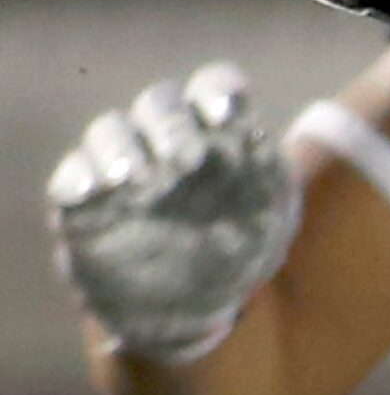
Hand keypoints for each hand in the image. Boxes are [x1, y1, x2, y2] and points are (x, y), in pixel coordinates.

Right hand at [47, 63, 299, 360]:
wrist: (191, 306)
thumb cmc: (239, 249)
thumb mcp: (274, 217)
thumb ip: (278, 174)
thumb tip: (312, 126)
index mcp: (218, 132)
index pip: (214, 88)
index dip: (218, 92)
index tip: (227, 115)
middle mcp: (166, 138)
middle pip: (160, 104)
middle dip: (170, 123)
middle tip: (184, 157)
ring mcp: (122, 165)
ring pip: (109, 131)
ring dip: (117, 147)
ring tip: (130, 178)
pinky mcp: (84, 202)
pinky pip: (71, 178)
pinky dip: (76, 178)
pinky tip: (90, 192)